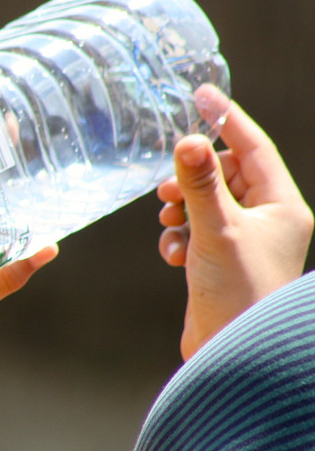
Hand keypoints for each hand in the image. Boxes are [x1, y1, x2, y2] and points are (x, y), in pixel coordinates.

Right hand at [158, 85, 312, 358]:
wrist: (232, 356)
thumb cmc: (238, 292)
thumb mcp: (215, 230)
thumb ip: (199, 184)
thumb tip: (187, 141)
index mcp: (282, 207)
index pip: (253, 147)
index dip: (225, 118)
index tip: (199, 94)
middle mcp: (269, 221)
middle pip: (228, 174)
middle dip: (194, 176)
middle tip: (168, 184)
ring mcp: (246, 243)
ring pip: (208, 203)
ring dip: (183, 207)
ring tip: (169, 219)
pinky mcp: (222, 263)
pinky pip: (196, 231)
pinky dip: (179, 236)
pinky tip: (173, 254)